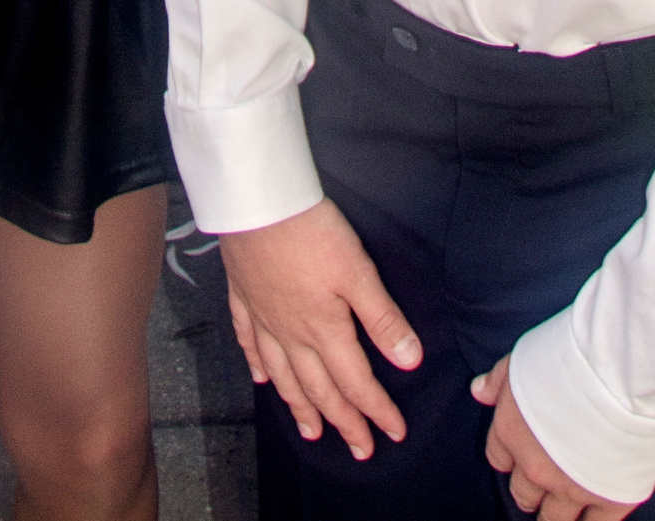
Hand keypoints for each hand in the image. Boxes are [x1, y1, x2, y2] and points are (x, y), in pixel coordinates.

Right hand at [220, 200, 420, 461]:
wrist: (257, 203)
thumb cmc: (311, 232)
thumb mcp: (358, 271)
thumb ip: (382, 318)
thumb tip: (410, 361)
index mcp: (325, 330)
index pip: (356, 382)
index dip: (377, 410)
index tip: (394, 433)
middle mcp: (293, 334)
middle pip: (320, 389)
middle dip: (344, 422)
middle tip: (360, 450)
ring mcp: (265, 319)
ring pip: (284, 376)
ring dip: (300, 407)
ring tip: (311, 433)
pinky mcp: (244, 299)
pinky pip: (249, 343)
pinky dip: (257, 367)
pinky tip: (261, 380)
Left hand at [472, 359, 641, 517]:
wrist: (621, 369)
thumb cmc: (573, 354)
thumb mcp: (524, 356)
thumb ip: (498, 380)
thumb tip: (478, 391)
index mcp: (511, 432)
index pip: (499, 459)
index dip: (510, 457)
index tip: (520, 455)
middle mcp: (535, 467)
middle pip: (523, 494)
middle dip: (531, 490)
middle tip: (542, 483)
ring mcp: (572, 488)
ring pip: (553, 519)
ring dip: (554, 513)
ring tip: (562, 508)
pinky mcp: (609, 499)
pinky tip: (590, 519)